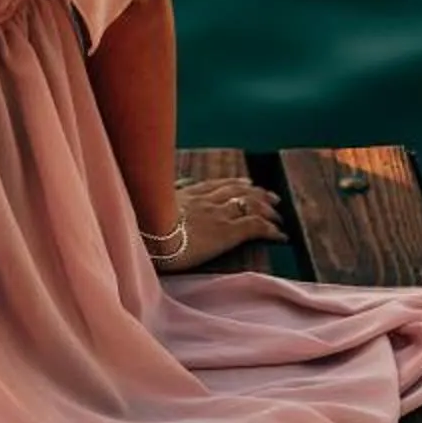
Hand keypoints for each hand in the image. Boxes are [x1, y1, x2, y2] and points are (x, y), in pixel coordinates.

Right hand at [144, 176, 286, 273]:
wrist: (148, 238)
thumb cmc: (140, 229)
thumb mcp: (144, 210)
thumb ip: (153, 203)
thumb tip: (149, 199)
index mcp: (185, 195)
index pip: (217, 185)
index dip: (235, 184)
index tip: (247, 184)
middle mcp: (205, 200)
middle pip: (238, 190)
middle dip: (257, 192)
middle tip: (272, 197)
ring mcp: (217, 214)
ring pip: (251, 204)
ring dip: (268, 209)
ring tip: (279, 216)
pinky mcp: (227, 231)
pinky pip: (256, 226)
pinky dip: (271, 229)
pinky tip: (281, 236)